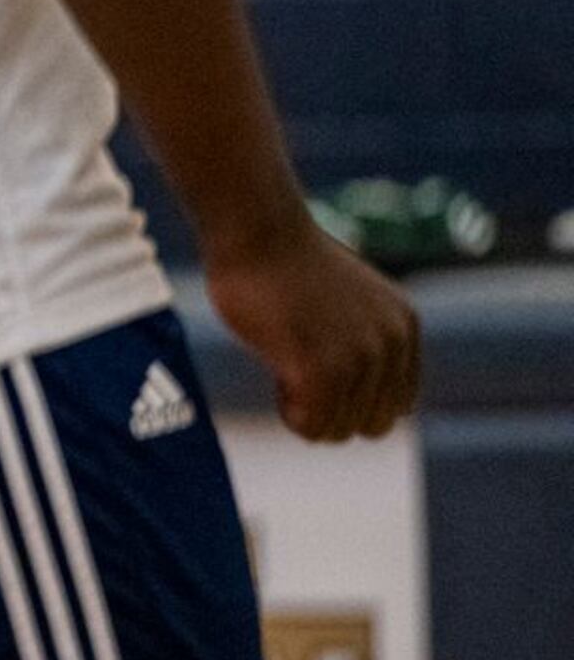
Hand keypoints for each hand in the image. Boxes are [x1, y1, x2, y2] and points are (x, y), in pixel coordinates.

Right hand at [207, 219, 422, 442]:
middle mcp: (391, 346)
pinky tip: (274, 374)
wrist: (256, 228)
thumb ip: (361, 335)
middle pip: (371, 425)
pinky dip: (289, 413)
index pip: (396, 405)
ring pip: (338, 431)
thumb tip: (353, 386)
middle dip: (330, 410)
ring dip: (306, 411)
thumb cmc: (283, 260)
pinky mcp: (320, 369)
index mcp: (403, 327)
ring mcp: (358, 359)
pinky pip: (309, 427)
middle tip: (294, 369)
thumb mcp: (346, 297)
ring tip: (282, 365)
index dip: (351, 399)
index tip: (314, 366)